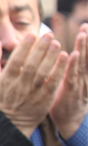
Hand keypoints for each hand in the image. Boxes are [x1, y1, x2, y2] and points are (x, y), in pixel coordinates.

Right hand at [0, 33, 67, 136]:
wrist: (12, 120)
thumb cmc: (1, 96)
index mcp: (6, 79)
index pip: (15, 61)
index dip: (24, 48)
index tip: (31, 35)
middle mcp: (20, 85)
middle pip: (31, 64)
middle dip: (41, 48)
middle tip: (49, 34)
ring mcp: (34, 92)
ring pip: (43, 72)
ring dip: (51, 57)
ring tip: (57, 43)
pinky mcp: (46, 97)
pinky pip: (54, 81)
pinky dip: (59, 69)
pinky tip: (65, 57)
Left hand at [50, 22, 87, 138]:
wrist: (70, 120)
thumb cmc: (66, 98)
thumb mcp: (68, 80)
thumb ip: (66, 67)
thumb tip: (60, 54)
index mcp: (81, 72)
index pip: (84, 54)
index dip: (86, 41)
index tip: (84, 26)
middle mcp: (83, 76)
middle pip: (86, 56)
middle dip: (87, 41)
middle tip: (85, 26)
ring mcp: (80, 83)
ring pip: (82, 63)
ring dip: (83, 49)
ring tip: (82, 35)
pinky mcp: (73, 91)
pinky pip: (74, 76)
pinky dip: (74, 65)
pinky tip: (73, 55)